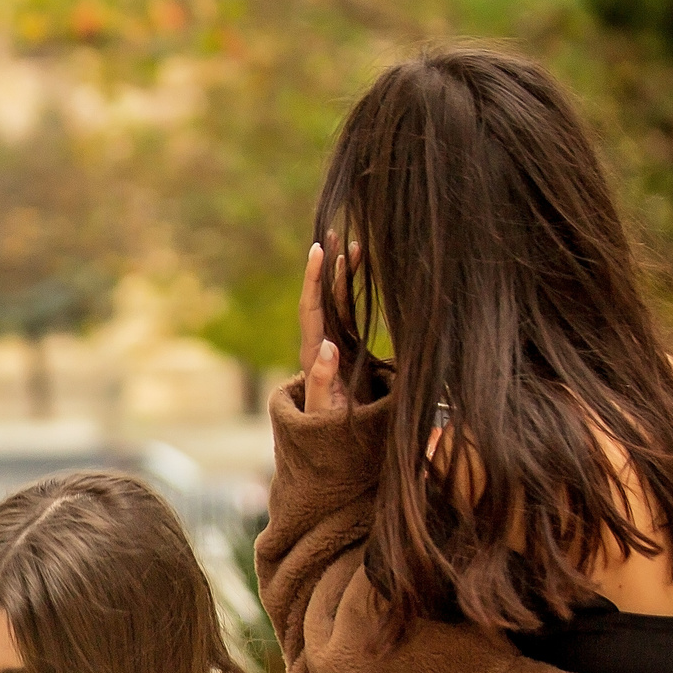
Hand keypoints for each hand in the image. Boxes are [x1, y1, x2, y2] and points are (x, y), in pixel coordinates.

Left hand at [298, 235, 355, 417]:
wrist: (335, 439)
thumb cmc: (329, 426)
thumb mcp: (325, 408)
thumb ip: (324, 380)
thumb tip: (328, 347)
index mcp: (312, 352)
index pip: (310, 308)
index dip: (313, 279)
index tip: (318, 251)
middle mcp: (320, 342)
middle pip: (321, 297)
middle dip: (326, 266)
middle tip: (333, 234)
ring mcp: (334, 342)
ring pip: (337, 301)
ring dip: (343, 274)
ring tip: (353, 245)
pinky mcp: (349, 346)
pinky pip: (350, 312)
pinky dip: (355, 290)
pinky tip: (362, 271)